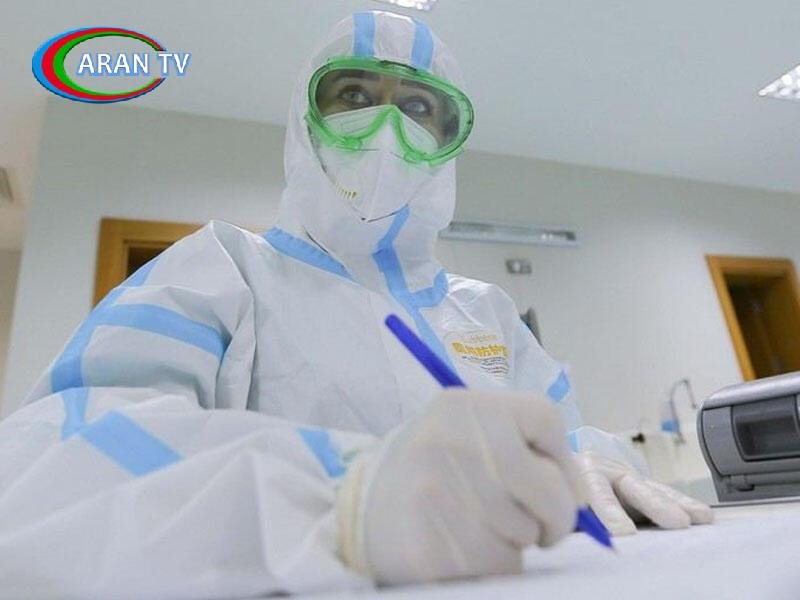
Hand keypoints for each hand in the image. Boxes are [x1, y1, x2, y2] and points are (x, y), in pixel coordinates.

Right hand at [336, 389, 583, 584]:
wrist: (364, 510)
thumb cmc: (436, 469)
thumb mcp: (469, 434)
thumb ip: (523, 446)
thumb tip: (581, 495)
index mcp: (464, 405)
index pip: (545, 417)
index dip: (564, 459)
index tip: (555, 480)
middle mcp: (452, 442)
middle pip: (550, 487)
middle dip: (557, 516)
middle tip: (542, 524)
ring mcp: (439, 495)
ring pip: (527, 533)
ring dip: (519, 539)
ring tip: (483, 525)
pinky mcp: (432, 548)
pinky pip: (502, 566)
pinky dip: (496, 564)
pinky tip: (466, 546)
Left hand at [576, 451, 712, 535]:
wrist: (567, 466)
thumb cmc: (563, 490)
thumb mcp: (563, 499)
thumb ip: (575, 518)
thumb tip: (589, 536)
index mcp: (582, 474)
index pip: (597, 493)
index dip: (611, 513)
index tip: (624, 534)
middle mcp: (608, 471)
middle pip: (634, 488)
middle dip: (656, 505)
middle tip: (677, 522)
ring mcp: (627, 477)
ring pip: (654, 490)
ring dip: (678, 505)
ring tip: (700, 517)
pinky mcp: (641, 485)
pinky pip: (664, 495)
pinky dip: (684, 506)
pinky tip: (702, 516)